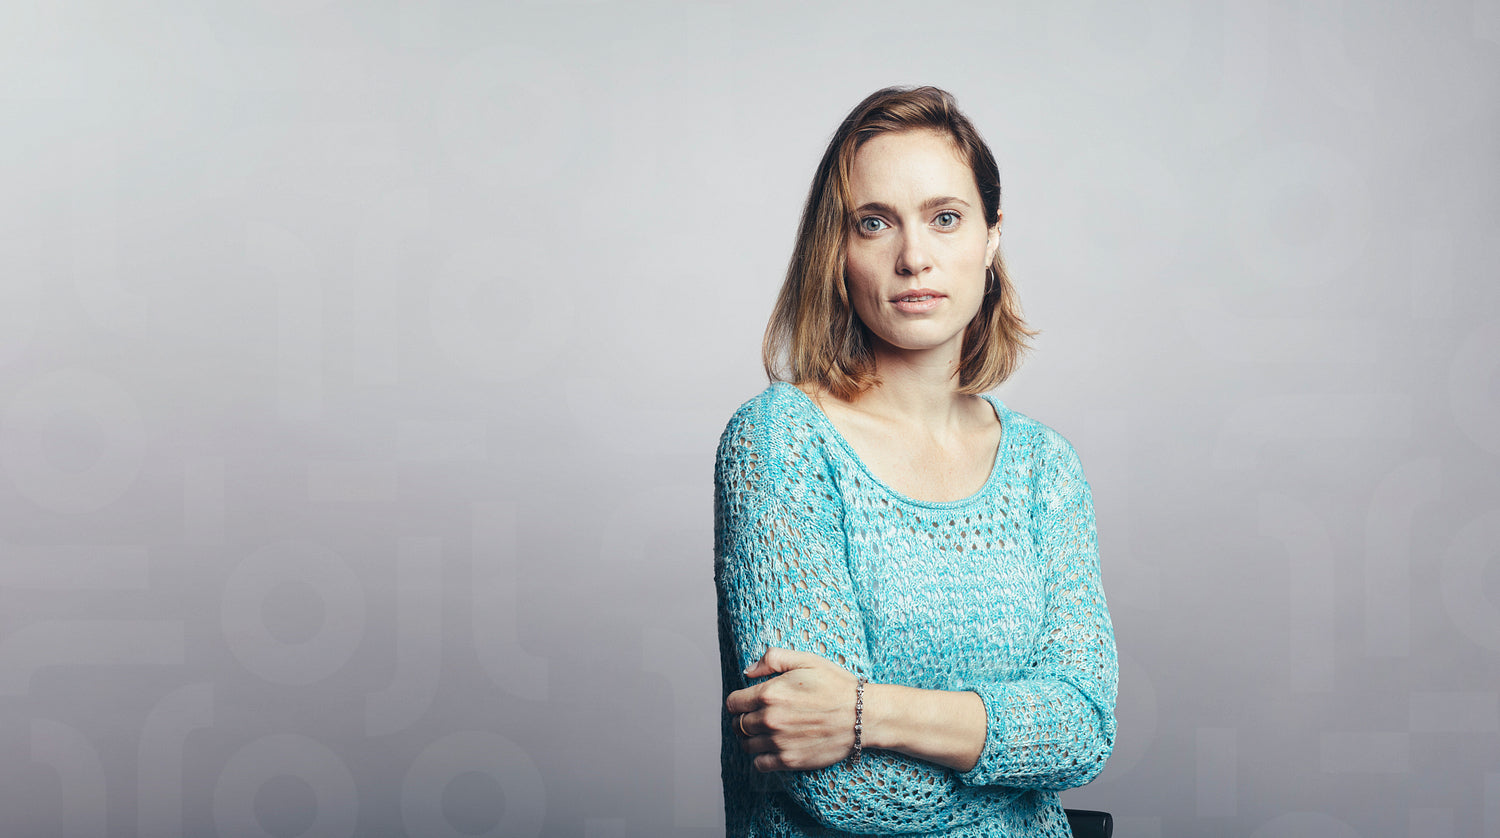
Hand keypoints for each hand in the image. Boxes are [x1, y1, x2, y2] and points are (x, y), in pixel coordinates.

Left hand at [725, 647, 860, 771]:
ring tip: (762, 733)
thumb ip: (773, 659)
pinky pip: (760, 764)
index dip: (738, 702)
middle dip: (743, 720)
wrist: (862, 715)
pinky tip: (771, 749)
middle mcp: (770, 719)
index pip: (733, 703)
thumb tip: (747, 671)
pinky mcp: (790, 760)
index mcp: (770, 693)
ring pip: (746, 745)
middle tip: (755, 717)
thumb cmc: (836, 685)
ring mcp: (779, 742)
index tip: (746, 703)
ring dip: (750, 739)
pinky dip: (761, 758)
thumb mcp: (806, 660)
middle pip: (738, 724)